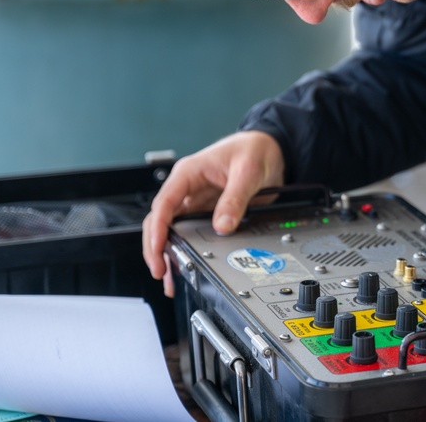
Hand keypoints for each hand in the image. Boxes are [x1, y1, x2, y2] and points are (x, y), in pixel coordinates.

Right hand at [142, 130, 284, 295]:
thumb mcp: (247, 172)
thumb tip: (223, 226)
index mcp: (189, 173)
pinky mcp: (206, 211)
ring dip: (165, 252)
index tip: (159, 248)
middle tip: (160, 270)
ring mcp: (195, 201)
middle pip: (159, 219)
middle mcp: (187, 188)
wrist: (270, 149)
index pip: (164, 203)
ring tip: (166, 276)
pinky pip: (188, 232)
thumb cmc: (254, 149)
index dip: (158, 228)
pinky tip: (180, 266)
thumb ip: (235, 199)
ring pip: (170, 229)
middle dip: (155, 246)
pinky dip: (182, 249)